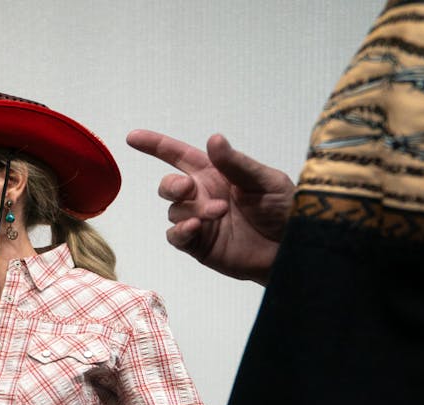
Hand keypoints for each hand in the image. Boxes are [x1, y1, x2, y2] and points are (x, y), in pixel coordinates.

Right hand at [126, 130, 294, 284]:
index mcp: (216, 173)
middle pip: (168, 185)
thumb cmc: (283, 209)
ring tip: (220, 213)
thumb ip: (236, 163)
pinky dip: (181, 231)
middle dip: (171, 185)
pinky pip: (176, 236)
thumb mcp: (265, 180)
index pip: (178, 155)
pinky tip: (196, 227)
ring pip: (174, 210)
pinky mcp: (198, 244)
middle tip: (189, 188)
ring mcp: (198, 221)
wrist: (290, 247)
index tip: (133, 138)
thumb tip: (213, 139)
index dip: (155, 145)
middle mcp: (202, 195)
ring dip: (192, 209)